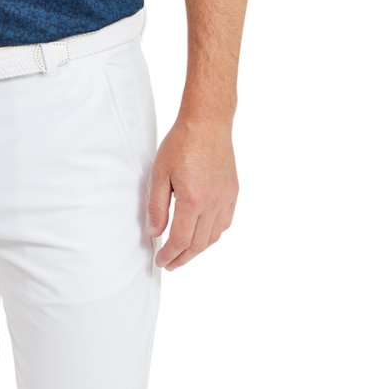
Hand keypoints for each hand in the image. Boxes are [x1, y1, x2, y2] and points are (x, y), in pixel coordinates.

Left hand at [146, 117, 240, 272]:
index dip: (170, 254)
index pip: (180, 240)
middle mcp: (212, 204)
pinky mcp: (233, 193)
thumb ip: (157, 206)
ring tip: (185, 254)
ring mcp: (226, 199)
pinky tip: (205, 236)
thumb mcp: (159, 173)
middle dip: (183, 258)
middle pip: (198, 244)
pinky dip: (214, 235)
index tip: (161, 261)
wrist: (207, 123)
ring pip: (214, 237)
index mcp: (191, 200)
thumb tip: (155, 232)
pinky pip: (226, 223)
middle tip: (170, 264)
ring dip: (199, 250)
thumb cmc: (181, 143)